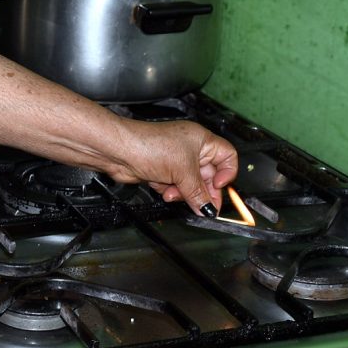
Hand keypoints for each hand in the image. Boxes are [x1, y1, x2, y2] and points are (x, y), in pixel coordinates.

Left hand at [110, 119, 238, 214]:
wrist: (119, 151)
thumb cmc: (149, 145)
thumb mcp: (182, 171)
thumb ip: (198, 192)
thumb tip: (209, 208)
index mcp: (202, 140)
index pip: (227, 156)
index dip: (227, 173)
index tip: (219, 187)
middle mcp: (191, 148)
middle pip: (208, 175)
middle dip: (202, 190)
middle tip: (203, 207)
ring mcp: (176, 159)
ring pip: (191, 184)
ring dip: (183, 192)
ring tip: (172, 192)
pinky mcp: (163, 170)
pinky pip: (176, 186)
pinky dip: (170, 190)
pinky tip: (162, 187)